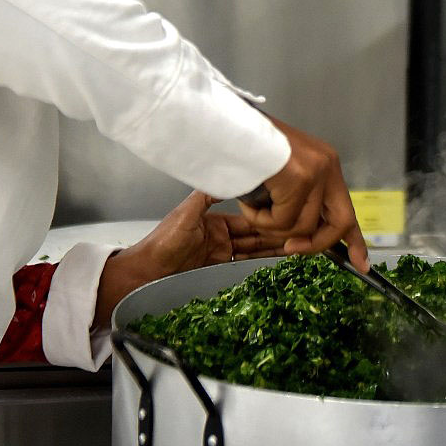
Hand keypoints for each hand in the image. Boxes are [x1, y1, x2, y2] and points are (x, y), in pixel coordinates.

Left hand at [92, 191, 283, 327]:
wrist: (146, 272)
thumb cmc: (162, 242)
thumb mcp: (185, 213)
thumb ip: (206, 196)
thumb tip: (224, 173)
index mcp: (214, 220)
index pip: (248, 219)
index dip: (267, 219)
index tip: (286, 217)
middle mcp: (220, 237)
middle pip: (254, 236)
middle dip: (276, 235)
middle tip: (299, 236)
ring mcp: (220, 255)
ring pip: (252, 252)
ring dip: (272, 251)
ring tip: (295, 250)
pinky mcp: (217, 271)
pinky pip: (243, 268)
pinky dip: (259, 267)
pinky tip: (275, 266)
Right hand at [239, 116, 369, 273]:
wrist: (228, 125)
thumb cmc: (246, 146)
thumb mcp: (281, 174)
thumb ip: (296, 199)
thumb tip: (301, 235)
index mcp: (325, 164)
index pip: (347, 209)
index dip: (355, 240)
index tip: (361, 264)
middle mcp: (327, 166)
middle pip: (340, 222)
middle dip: (316, 244)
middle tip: (291, 249)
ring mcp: (316, 172)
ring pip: (302, 226)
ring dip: (272, 227)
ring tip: (253, 210)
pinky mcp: (299, 178)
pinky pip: (282, 220)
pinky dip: (261, 220)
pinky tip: (248, 204)